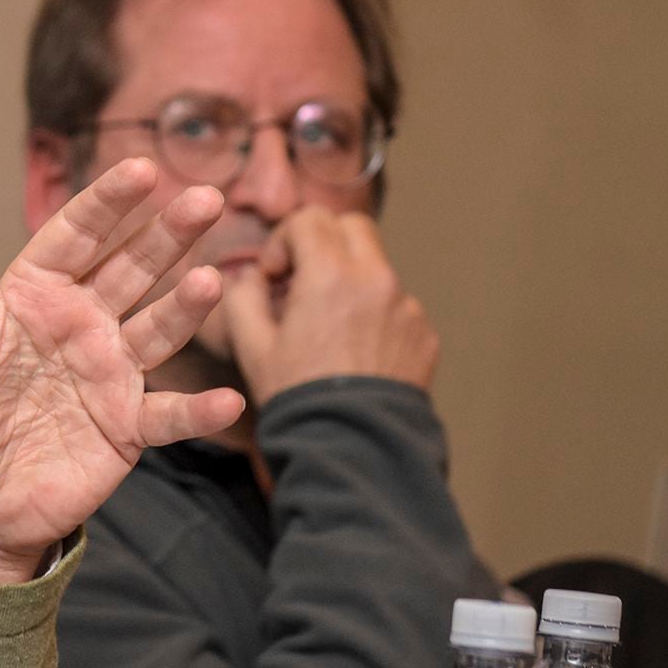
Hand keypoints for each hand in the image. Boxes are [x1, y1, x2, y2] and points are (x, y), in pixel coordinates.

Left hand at [0, 158, 244, 583]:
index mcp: (32, 296)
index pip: (75, 237)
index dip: (108, 202)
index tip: (143, 169)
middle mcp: (80, 324)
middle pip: (132, 267)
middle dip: (168, 232)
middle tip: (206, 198)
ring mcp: (109, 373)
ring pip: (159, 327)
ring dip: (187, 305)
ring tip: (210, 281)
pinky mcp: (126, 427)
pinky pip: (170, 415)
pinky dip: (199, 409)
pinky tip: (228, 400)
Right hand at [220, 206, 438, 403]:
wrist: (355, 448)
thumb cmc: (299, 397)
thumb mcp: (252, 347)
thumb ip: (243, 297)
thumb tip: (250, 278)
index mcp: (331, 275)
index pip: (309, 219)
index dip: (283, 241)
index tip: (276, 276)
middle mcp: (376, 281)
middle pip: (352, 227)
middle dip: (323, 243)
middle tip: (303, 280)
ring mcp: (406, 307)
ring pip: (377, 267)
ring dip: (350, 280)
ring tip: (328, 326)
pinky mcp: (424, 334)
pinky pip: (397, 306)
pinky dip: (375, 315)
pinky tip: (356, 353)